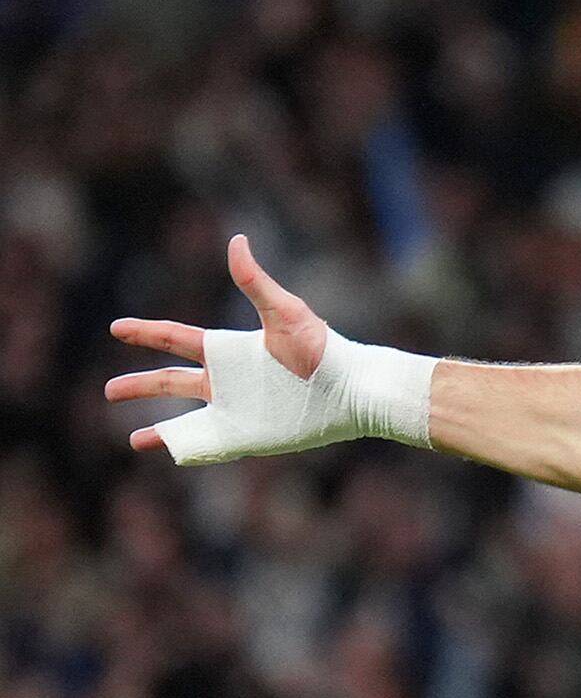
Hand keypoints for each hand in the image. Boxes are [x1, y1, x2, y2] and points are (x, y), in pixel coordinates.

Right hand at [106, 235, 426, 462]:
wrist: (354, 391)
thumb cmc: (324, 350)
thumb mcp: (285, 314)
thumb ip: (256, 283)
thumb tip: (237, 241)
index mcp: (229, 352)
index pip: (177, 339)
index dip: (146, 333)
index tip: (116, 328)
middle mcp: (228, 383)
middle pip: (172, 383)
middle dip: (140, 385)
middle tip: (109, 390)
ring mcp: (236, 411)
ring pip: (186, 422)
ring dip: (159, 430)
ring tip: (134, 440)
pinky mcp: (250, 436)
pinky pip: (210, 446)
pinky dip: (187, 451)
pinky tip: (170, 456)